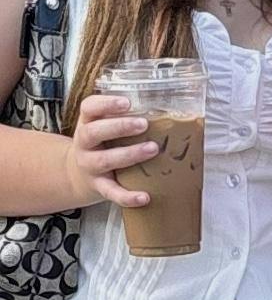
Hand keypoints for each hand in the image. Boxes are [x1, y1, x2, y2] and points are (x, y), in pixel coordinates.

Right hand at [64, 94, 157, 209]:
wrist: (77, 175)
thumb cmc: (101, 143)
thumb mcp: (104, 124)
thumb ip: (124, 114)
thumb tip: (167, 102)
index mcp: (87, 122)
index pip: (89, 108)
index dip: (106, 104)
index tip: (126, 103)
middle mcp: (85, 143)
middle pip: (94, 132)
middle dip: (119, 127)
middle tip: (143, 124)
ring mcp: (89, 166)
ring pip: (104, 160)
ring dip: (129, 154)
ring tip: (152, 149)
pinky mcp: (98, 186)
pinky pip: (111, 192)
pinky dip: (127, 196)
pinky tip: (144, 196)